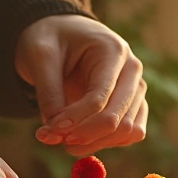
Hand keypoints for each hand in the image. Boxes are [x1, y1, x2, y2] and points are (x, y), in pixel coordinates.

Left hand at [15, 15, 148, 155]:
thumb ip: (48, 93)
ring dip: (95, 143)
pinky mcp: (134, 105)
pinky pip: (129, 135)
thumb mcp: (40, 56)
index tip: (46, 133)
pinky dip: (106, 142)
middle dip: (84, 136)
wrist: (63, 33)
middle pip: (119, 119)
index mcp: (113, 51)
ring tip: (62, 140)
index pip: (100, 98)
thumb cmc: (52, 39)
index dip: (74, 120)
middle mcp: (132, 71)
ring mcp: (136, 89)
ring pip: (127, 132)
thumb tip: (54, 133)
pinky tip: (80, 139)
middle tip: (51, 140)